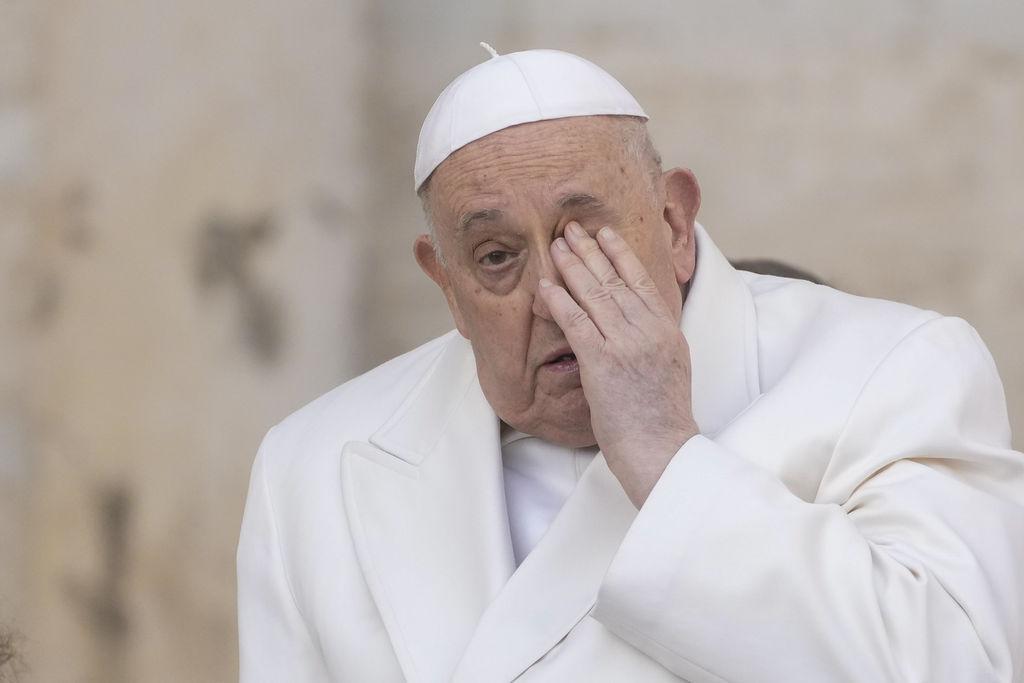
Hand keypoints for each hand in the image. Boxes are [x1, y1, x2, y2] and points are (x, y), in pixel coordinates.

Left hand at [539, 222, 698, 507]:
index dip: (620, 253)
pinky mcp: (603, 362)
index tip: (605, 233)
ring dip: (571, 266)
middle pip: (615, 279)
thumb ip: (653, 340)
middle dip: (590, 250)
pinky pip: (576, 322)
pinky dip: (559, 300)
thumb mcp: (670, 368)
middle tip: (570, 228)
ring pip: (594, 294)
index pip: (641, 281)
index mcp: (667, 331)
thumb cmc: (662, 420)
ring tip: (554, 245)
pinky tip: (545, 285)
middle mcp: (649, 331)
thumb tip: (634, 323)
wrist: (663, 451)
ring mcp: (626, 344)